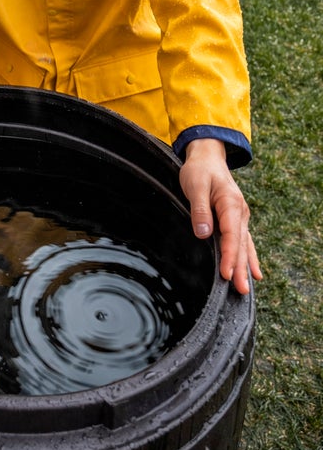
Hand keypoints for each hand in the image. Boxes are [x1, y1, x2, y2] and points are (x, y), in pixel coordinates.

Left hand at [179, 139, 261, 294]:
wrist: (207, 157)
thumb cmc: (199, 171)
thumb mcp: (195, 187)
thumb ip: (200, 210)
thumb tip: (204, 233)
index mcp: (231, 205)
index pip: (231, 236)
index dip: (230, 256)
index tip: (227, 274)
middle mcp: (240, 213)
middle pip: (241, 245)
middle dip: (241, 269)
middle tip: (241, 291)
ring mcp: (240, 217)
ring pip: (245, 246)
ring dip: (246, 267)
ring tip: (248, 288)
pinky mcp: (235, 220)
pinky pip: (244, 242)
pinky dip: (249, 258)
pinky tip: (254, 273)